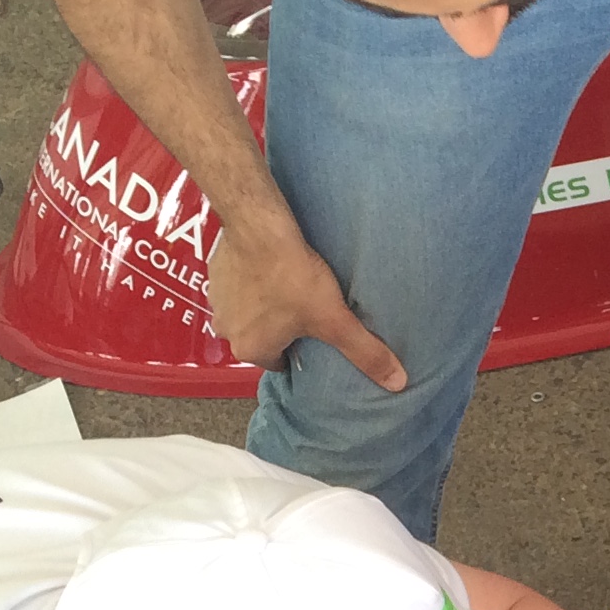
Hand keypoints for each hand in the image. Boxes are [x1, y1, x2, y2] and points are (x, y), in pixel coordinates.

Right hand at [207, 223, 407, 390]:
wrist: (258, 226)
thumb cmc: (294, 278)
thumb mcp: (335, 320)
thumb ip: (365, 351)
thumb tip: (397, 383)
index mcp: (251, 350)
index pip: (279, 363)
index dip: (300, 350)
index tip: (316, 336)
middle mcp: (226, 331)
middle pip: (262, 338)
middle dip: (281, 328)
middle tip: (307, 309)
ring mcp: (214, 299)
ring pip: (247, 312)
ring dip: (265, 304)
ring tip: (291, 286)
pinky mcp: (213, 271)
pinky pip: (236, 285)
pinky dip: (252, 280)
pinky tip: (272, 266)